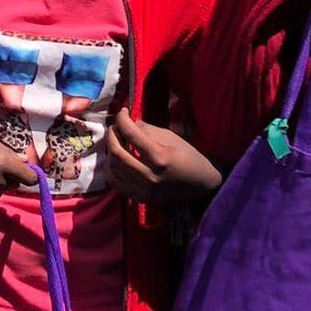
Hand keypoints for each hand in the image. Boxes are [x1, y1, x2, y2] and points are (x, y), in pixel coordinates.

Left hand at [105, 108, 222, 203]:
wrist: (200, 183)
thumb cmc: (188, 156)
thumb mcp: (171, 137)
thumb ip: (147, 129)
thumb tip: (127, 121)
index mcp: (160, 157)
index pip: (132, 135)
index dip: (122, 119)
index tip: (123, 111)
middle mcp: (149, 176)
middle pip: (117, 153)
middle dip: (112, 135)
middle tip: (115, 127)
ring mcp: (143, 190)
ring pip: (112, 168)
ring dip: (109, 151)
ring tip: (115, 141)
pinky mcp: (139, 198)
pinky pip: (116, 183)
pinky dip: (111, 169)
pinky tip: (116, 159)